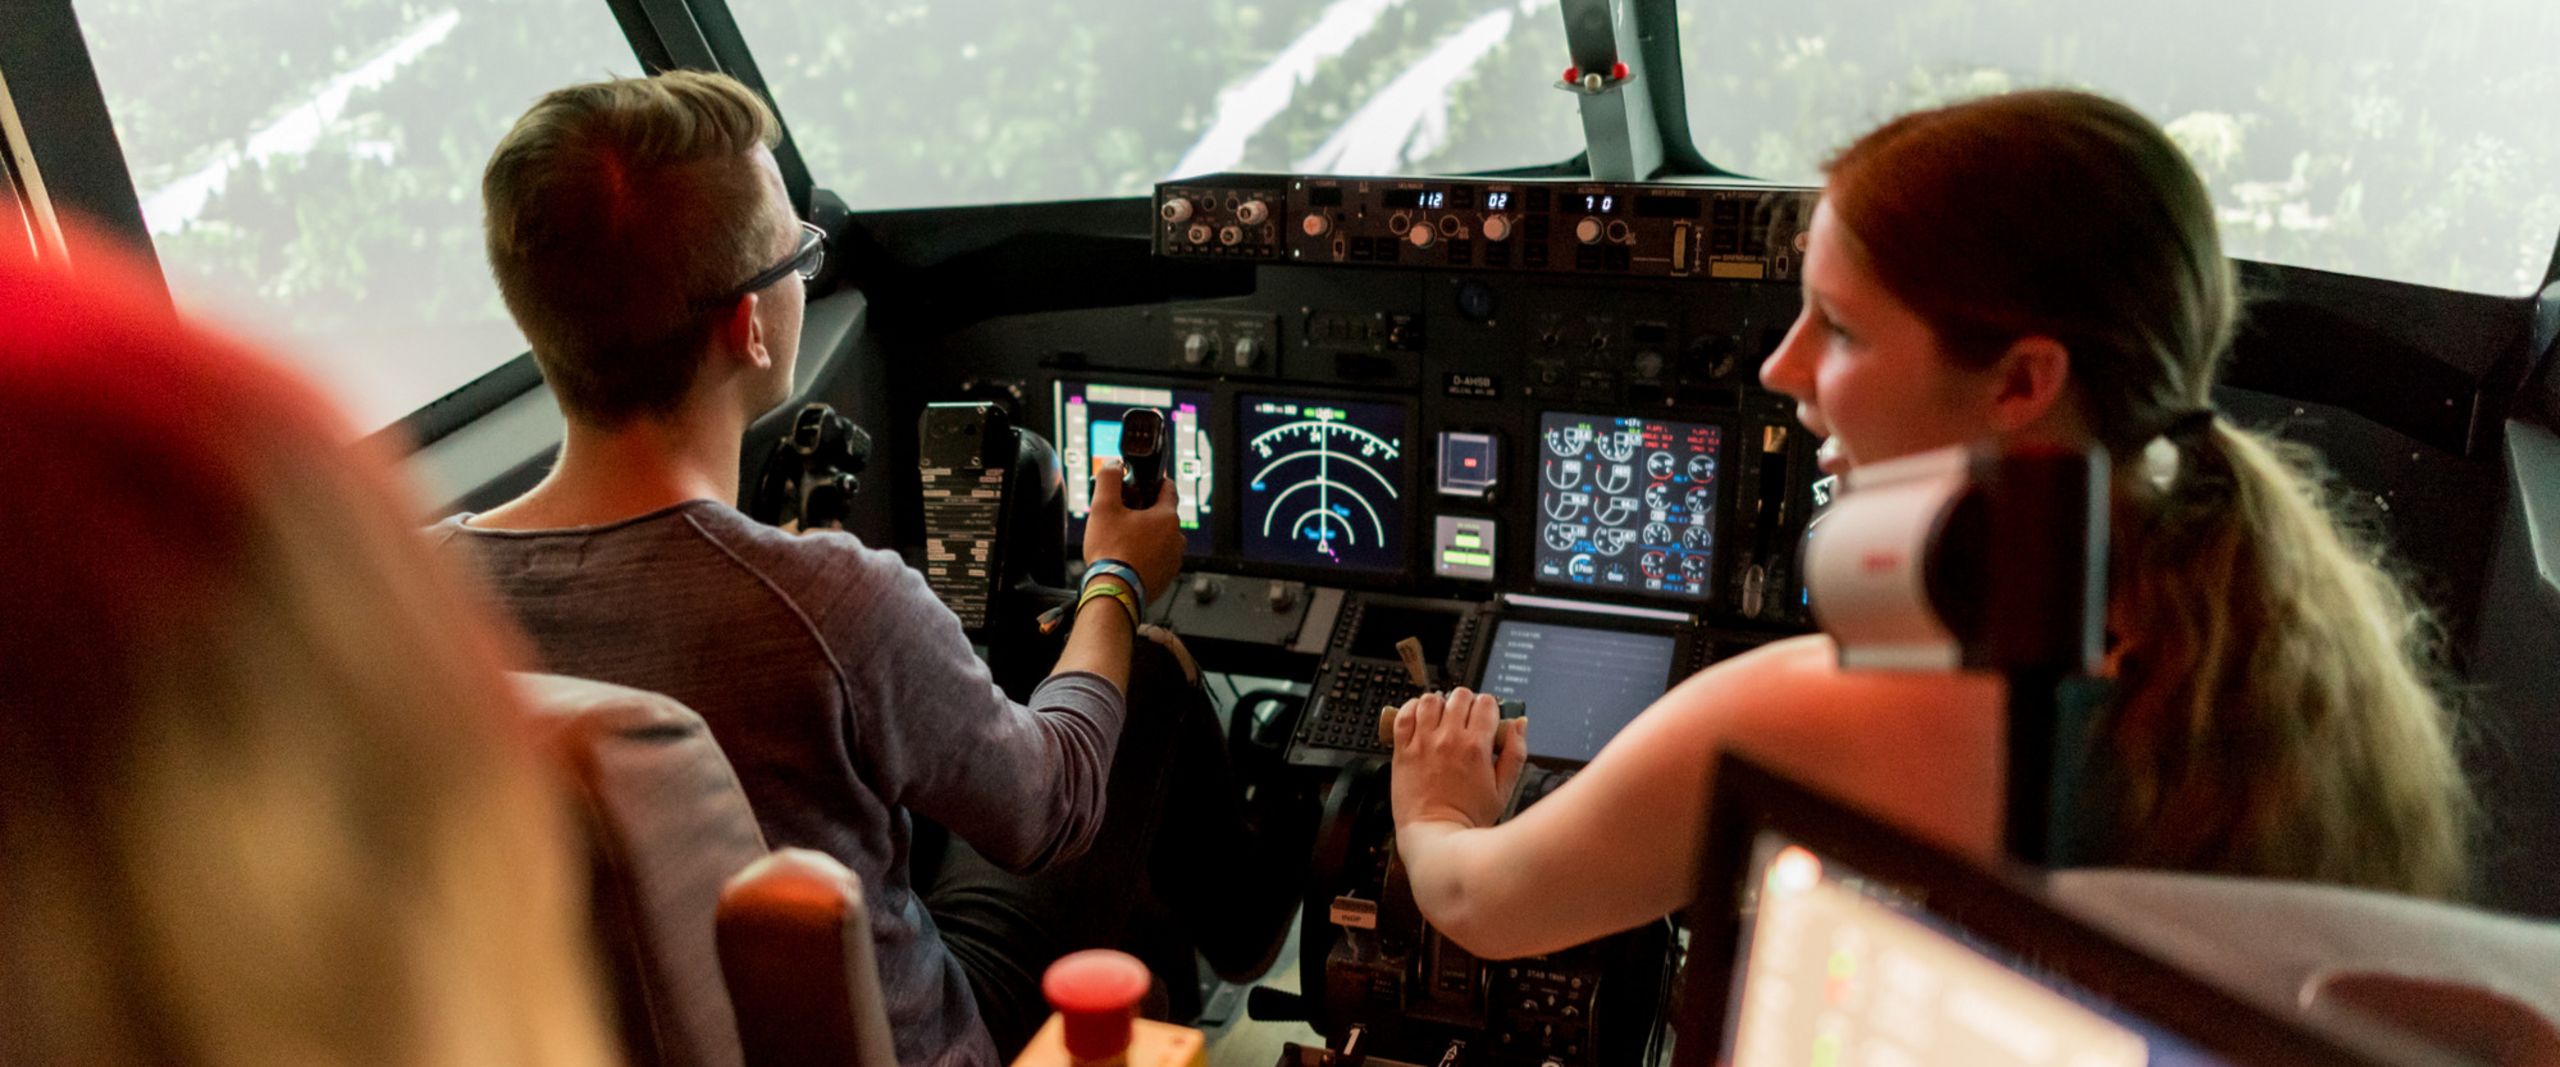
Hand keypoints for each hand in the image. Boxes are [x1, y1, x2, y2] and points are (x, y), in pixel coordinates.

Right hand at [1081, 457, 1183, 600]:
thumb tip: (1114, 465)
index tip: (1147, 481)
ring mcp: (1173, 560)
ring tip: (1123, 540)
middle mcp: (1177, 538)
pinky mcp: (1166, 578)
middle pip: (1163, 515)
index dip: (1155, 481)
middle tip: (1123, 515)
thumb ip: (1109, 479)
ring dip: (1146, 535)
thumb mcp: (1103, 507)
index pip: (1168, 489)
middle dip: (1145, 512)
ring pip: (1161, 539)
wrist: (1114, 591)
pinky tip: (1127, 558)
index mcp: (1167, 517)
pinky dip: (1146, 555)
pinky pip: (1158, 559)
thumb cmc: (1111, 551)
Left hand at [1390, 688, 1528, 832]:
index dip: (1489, 707)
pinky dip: (1412, 709)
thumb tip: (1519, 725)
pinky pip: (1404, 715)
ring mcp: (1423, 742)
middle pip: (1460, 696)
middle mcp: (1449, 739)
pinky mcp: (1402, 750)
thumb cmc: (1468, 818)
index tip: (1486, 718)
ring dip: (1439, 704)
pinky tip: (1420, 718)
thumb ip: (1515, 753)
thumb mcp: (1504, 790)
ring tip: (1442, 717)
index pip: (1486, 703)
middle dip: (1467, 703)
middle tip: (1465, 718)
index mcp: (1476, 747)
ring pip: (1431, 700)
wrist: (1434, 837)